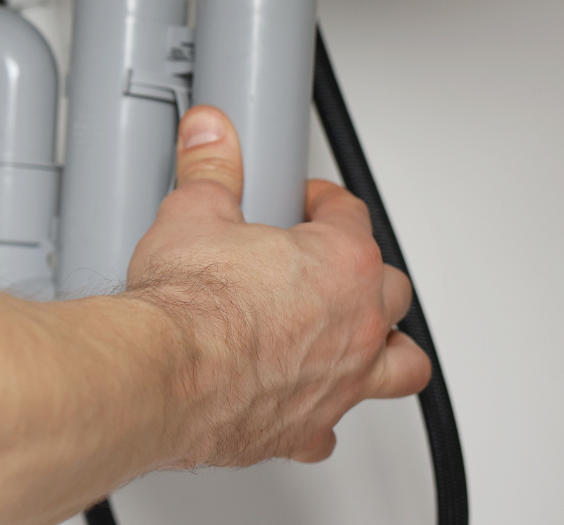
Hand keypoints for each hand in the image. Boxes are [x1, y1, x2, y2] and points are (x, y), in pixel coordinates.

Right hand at [128, 106, 430, 466]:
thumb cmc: (189, 307)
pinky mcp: (305, 428)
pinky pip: (334, 428)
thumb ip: (210, 170)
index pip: (351, 216)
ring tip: (367, 339)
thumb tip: (211, 135)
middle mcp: (356, 326)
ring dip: (388, 350)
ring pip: (399, 365)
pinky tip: (308, 405)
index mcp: (340, 263)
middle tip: (330, 264)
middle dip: (366, 273)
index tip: (308, 202)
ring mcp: (339, 382)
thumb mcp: (194, 214)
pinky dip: (326, 415)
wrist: (164, 374)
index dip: (327, 203)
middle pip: (391, 288)